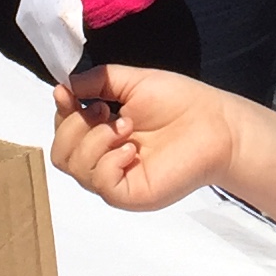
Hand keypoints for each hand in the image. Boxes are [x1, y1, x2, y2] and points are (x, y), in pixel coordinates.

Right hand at [53, 63, 238, 210]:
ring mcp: (116, 179)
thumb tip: (66, 84)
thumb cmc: (180, 102)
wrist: (215, 124)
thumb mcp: (134, 82)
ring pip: (75, 168)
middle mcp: (105, 158)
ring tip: (127, 128)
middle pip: (61, 153)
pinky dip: (108, 162)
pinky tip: (131, 150)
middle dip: (75, 126)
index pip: (64, 130)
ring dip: (95, 141)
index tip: (65, 94)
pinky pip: (99, 183)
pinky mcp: (129, 194)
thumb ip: (99, 81)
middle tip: (107, 111)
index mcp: (104, 132)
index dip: (60, 112)